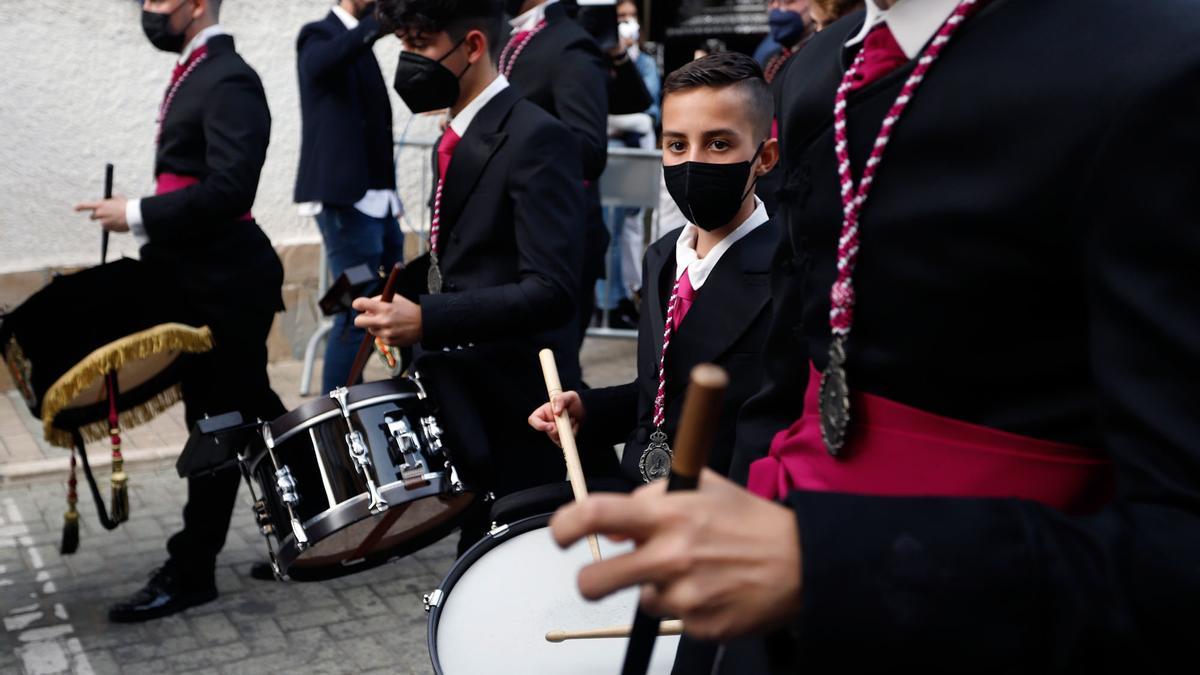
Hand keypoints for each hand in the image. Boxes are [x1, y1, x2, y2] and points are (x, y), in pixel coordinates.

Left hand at [74, 196, 128, 231]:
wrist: (134, 216)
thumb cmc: (127, 205)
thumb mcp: (119, 197)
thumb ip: (111, 199)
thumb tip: (110, 199)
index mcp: (100, 205)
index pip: (85, 205)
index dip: (79, 207)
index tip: (75, 209)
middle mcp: (99, 214)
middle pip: (92, 217)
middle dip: (96, 216)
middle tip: (104, 215)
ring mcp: (103, 222)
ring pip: (102, 223)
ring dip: (107, 221)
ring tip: (118, 218)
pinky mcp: (108, 229)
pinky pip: (108, 228)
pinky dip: (113, 226)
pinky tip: (120, 223)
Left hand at [353, 294, 422, 346]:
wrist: (424, 324)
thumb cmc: (409, 309)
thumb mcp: (396, 298)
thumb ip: (379, 300)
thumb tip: (364, 307)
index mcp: (384, 308)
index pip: (360, 304)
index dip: (357, 304)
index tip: (359, 305)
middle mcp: (383, 321)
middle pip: (358, 321)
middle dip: (360, 318)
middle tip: (367, 317)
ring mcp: (386, 333)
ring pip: (369, 330)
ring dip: (374, 326)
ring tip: (387, 323)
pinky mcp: (389, 341)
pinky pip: (379, 337)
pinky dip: (383, 333)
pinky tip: (393, 329)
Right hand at [527, 391, 584, 445]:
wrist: (584, 409)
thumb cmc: (574, 401)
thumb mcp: (569, 396)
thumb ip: (560, 400)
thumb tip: (556, 412)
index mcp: (544, 412)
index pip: (533, 420)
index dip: (539, 425)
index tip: (551, 427)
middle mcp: (547, 422)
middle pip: (548, 432)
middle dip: (560, 428)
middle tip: (570, 418)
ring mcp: (553, 431)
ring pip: (556, 438)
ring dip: (568, 429)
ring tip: (574, 419)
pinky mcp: (561, 438)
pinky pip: (564, 442)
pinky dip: (572, 434)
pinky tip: (575, 425)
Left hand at [550, 469, 802, 640]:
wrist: (802, 563)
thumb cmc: (751, 521)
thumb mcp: (703, 486)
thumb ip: (654, 496)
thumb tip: (616, 521)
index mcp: (668, 514)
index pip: (596, 514)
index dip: (563, 526)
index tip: (559, 536)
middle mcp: (671, 555)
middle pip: (594, 581)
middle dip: (589, 582)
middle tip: (600, 578)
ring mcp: (684, 595)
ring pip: (640, 600)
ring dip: (657, 589)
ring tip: (694, 573)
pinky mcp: (699, 626)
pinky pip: (673, 619)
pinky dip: (687, 607)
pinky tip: (713, 590)